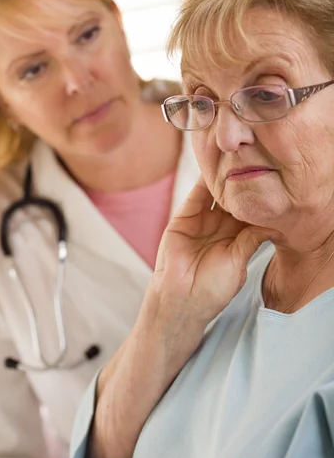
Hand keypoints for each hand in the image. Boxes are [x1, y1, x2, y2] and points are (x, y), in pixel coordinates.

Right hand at [147, 177, 274, 362]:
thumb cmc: (212, 289)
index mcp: (239, 237)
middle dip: (245, 182)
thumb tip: (276, 222)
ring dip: (225, 177)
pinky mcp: (185, 217)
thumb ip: (252, 239)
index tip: (276, 180)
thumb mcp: (238, 262)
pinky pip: (197, 195)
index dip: (262, 197)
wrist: (181, 299)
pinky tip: (214, 166)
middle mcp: (222, 226)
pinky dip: (204, 180)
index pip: (253, 211)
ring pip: (217, 193)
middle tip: (258, 161)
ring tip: (238, 157)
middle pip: (236, 198)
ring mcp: (203, 220)